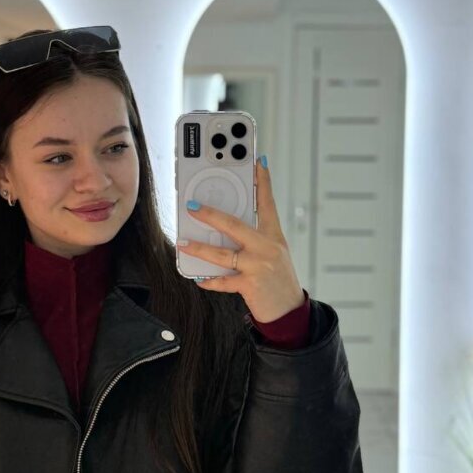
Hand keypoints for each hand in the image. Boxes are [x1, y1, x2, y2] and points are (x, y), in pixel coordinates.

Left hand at [177, 157, 305, 323]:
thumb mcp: (273, 253)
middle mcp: (267, 247)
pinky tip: (199, 279)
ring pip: (222, 253)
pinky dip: (209, 281)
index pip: (268, 203)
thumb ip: (254, 239)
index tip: (258, 161)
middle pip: (235, 225)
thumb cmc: (279, 280)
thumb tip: (223, 230)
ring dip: (200, 248)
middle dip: (211, 214)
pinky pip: (223, 281)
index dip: (263, 181)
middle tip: (193, 206)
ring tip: (183, 243)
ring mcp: (258, 266)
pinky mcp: (250, 285)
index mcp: (274, 236)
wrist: (289, 311)